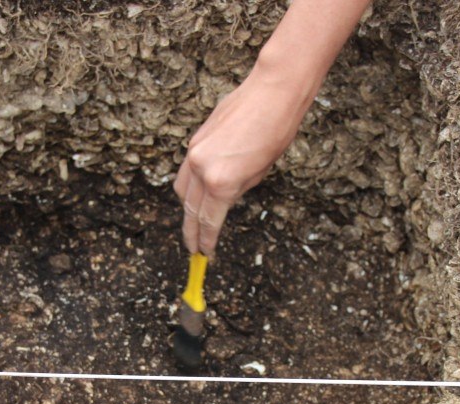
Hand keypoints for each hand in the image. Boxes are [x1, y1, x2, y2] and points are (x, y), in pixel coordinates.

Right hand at [173, 70, 309, 255]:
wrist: (272, 93)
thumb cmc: (277, 130)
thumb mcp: (261, 172)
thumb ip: (238, 190)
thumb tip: (224, 201)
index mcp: (222, 183)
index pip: (209, 222)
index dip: (207, 241)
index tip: (206, 254)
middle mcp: (203, 169)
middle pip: (191, 211)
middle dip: (191, 232)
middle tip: (193, 249)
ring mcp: (195, 153)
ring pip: (182, 191)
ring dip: (187, 210)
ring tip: (192, 224)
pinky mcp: (195, 141)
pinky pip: (185, 171)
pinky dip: (188, 186)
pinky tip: (195, 194)